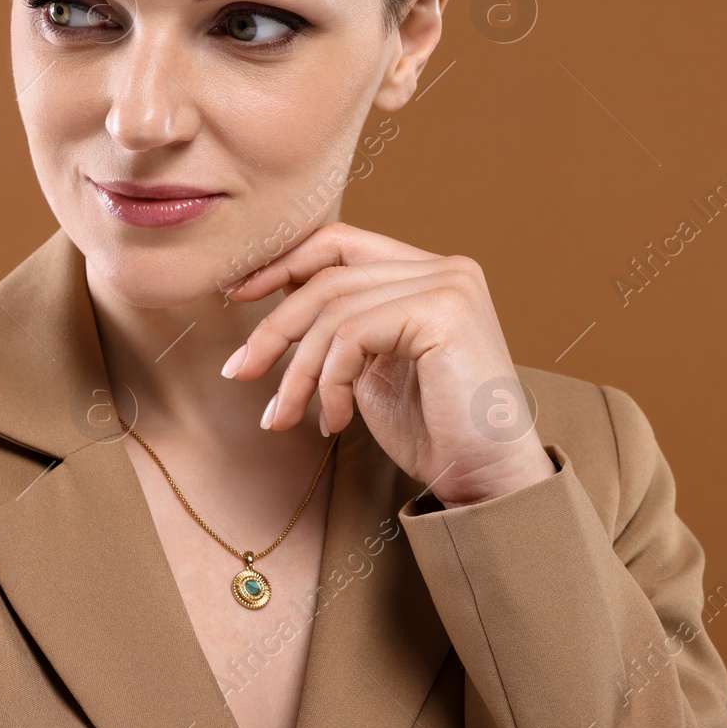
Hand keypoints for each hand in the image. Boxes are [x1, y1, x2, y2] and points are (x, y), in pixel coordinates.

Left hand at [220, 221, 557, 508]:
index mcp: (431, 274)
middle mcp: (446, 268)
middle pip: (329, 275)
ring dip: (298, 369)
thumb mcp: (373, 367)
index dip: (284, 263)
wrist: (488, 483)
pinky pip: (353, 334)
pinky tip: (333, 422)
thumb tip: (275, 293)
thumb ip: (343, 325)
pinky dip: (329, 381)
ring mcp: (449, 284)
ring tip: (284, 416)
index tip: (238, 294)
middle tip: (239, 371)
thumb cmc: (434, 434)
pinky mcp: (443, 311)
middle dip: (275, 326)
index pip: (341, 243)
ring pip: (334, 307)